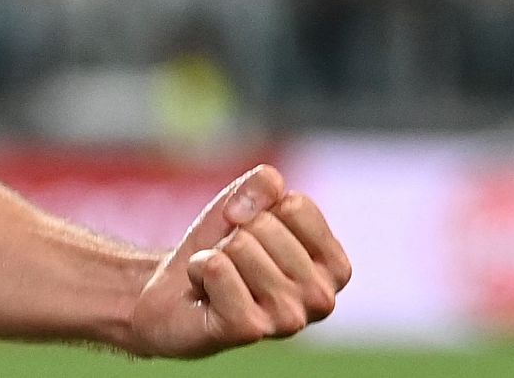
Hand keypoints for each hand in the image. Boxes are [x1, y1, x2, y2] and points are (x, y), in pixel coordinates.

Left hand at [127, 164, 350, 358]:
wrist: (178, 292)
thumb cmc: (223, 247)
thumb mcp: (248, 202)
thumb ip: (265, 183)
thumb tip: (262, 197)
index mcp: (335, 267)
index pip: (296, 206)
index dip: (261, 208)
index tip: (253, 233)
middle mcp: (321, 299)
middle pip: (265, 225)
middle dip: (237, 234)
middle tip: (234, 262)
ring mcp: (288, 319)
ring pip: (240, 246)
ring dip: (218, 254)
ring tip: (221, 278)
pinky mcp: (249, 329)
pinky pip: (216, 268)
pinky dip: (199, 269)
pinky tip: (206, 292)